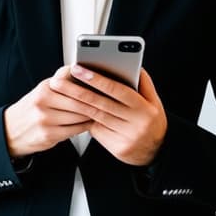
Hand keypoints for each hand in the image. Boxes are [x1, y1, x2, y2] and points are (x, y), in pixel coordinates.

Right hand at [3, 66, 94, 157]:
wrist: (10, 131)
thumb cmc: (32, 109)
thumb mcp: (43, 90)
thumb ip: (62, 80)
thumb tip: (82, 69)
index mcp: (44, 87)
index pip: (72, 82)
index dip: (89, 84)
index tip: (101, 84)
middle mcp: (43, 101)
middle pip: (79, 101)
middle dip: (95, 102)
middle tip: (107, 100)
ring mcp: (45, 119)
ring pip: (79, 116)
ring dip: (92, 115)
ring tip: (100, 111)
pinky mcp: (49, 135)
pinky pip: (75, 130)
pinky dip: (84, 126)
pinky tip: (88, 123)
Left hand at [47, 65, 166, 166]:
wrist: (157, 151)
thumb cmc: (152, 120)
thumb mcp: (154, 101)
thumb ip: (142, 82)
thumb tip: (129, 64)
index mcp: (144, 108)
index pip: (117, 90)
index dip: (97, 79)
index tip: (79, 69)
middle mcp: (135, 123)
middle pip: (101, 104)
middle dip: (77, 90)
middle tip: (59, 81)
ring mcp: (125, 137)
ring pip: (96, 117)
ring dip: (76, 104)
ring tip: (61, 92)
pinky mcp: (116, 148)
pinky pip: (97, 130)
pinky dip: (86, 119)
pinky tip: (73, 110)